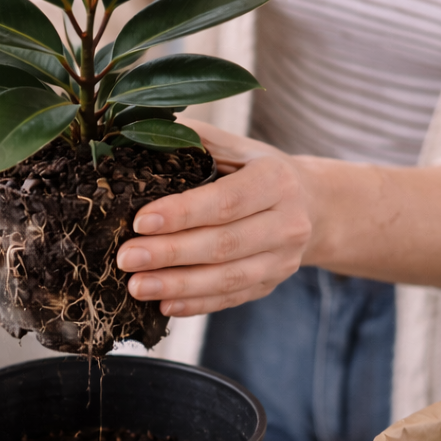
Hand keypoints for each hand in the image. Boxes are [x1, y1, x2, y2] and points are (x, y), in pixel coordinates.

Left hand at [116, 122, 312, 315]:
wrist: (313, 206)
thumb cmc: (256, 170)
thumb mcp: (235, 146)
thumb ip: (195, 141)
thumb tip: (140, 135)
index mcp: (275, 180)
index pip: (226, 201)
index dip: (182, 213)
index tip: (140, 221)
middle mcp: (287, 223)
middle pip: (223, 244)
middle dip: (170, 253)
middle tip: (127, 258)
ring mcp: (282, 260)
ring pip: (227, 278)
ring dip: (178, 286)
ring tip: (137, 286)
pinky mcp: (271, 284)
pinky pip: (230, 298)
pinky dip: (196, 304)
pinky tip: (164, 305)